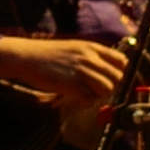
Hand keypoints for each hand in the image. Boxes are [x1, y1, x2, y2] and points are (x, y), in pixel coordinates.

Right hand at [0, 36, 126, 112]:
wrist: (27, 56)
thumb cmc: (50, 54)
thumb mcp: (75, 48)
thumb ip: (92, 56)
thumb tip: (108, 72)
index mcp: (92, 47)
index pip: (122, 60)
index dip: (119, 72)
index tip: (110, 78)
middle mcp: (90, 57)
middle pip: (117, 78)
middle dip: (110, 86)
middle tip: (95, 89)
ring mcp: (81, 70)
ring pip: (107, 89)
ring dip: (98, 95)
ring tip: (85, 93)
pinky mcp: (71, 84)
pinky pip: (90, 99)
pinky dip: (86, 102)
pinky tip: (76, 97)